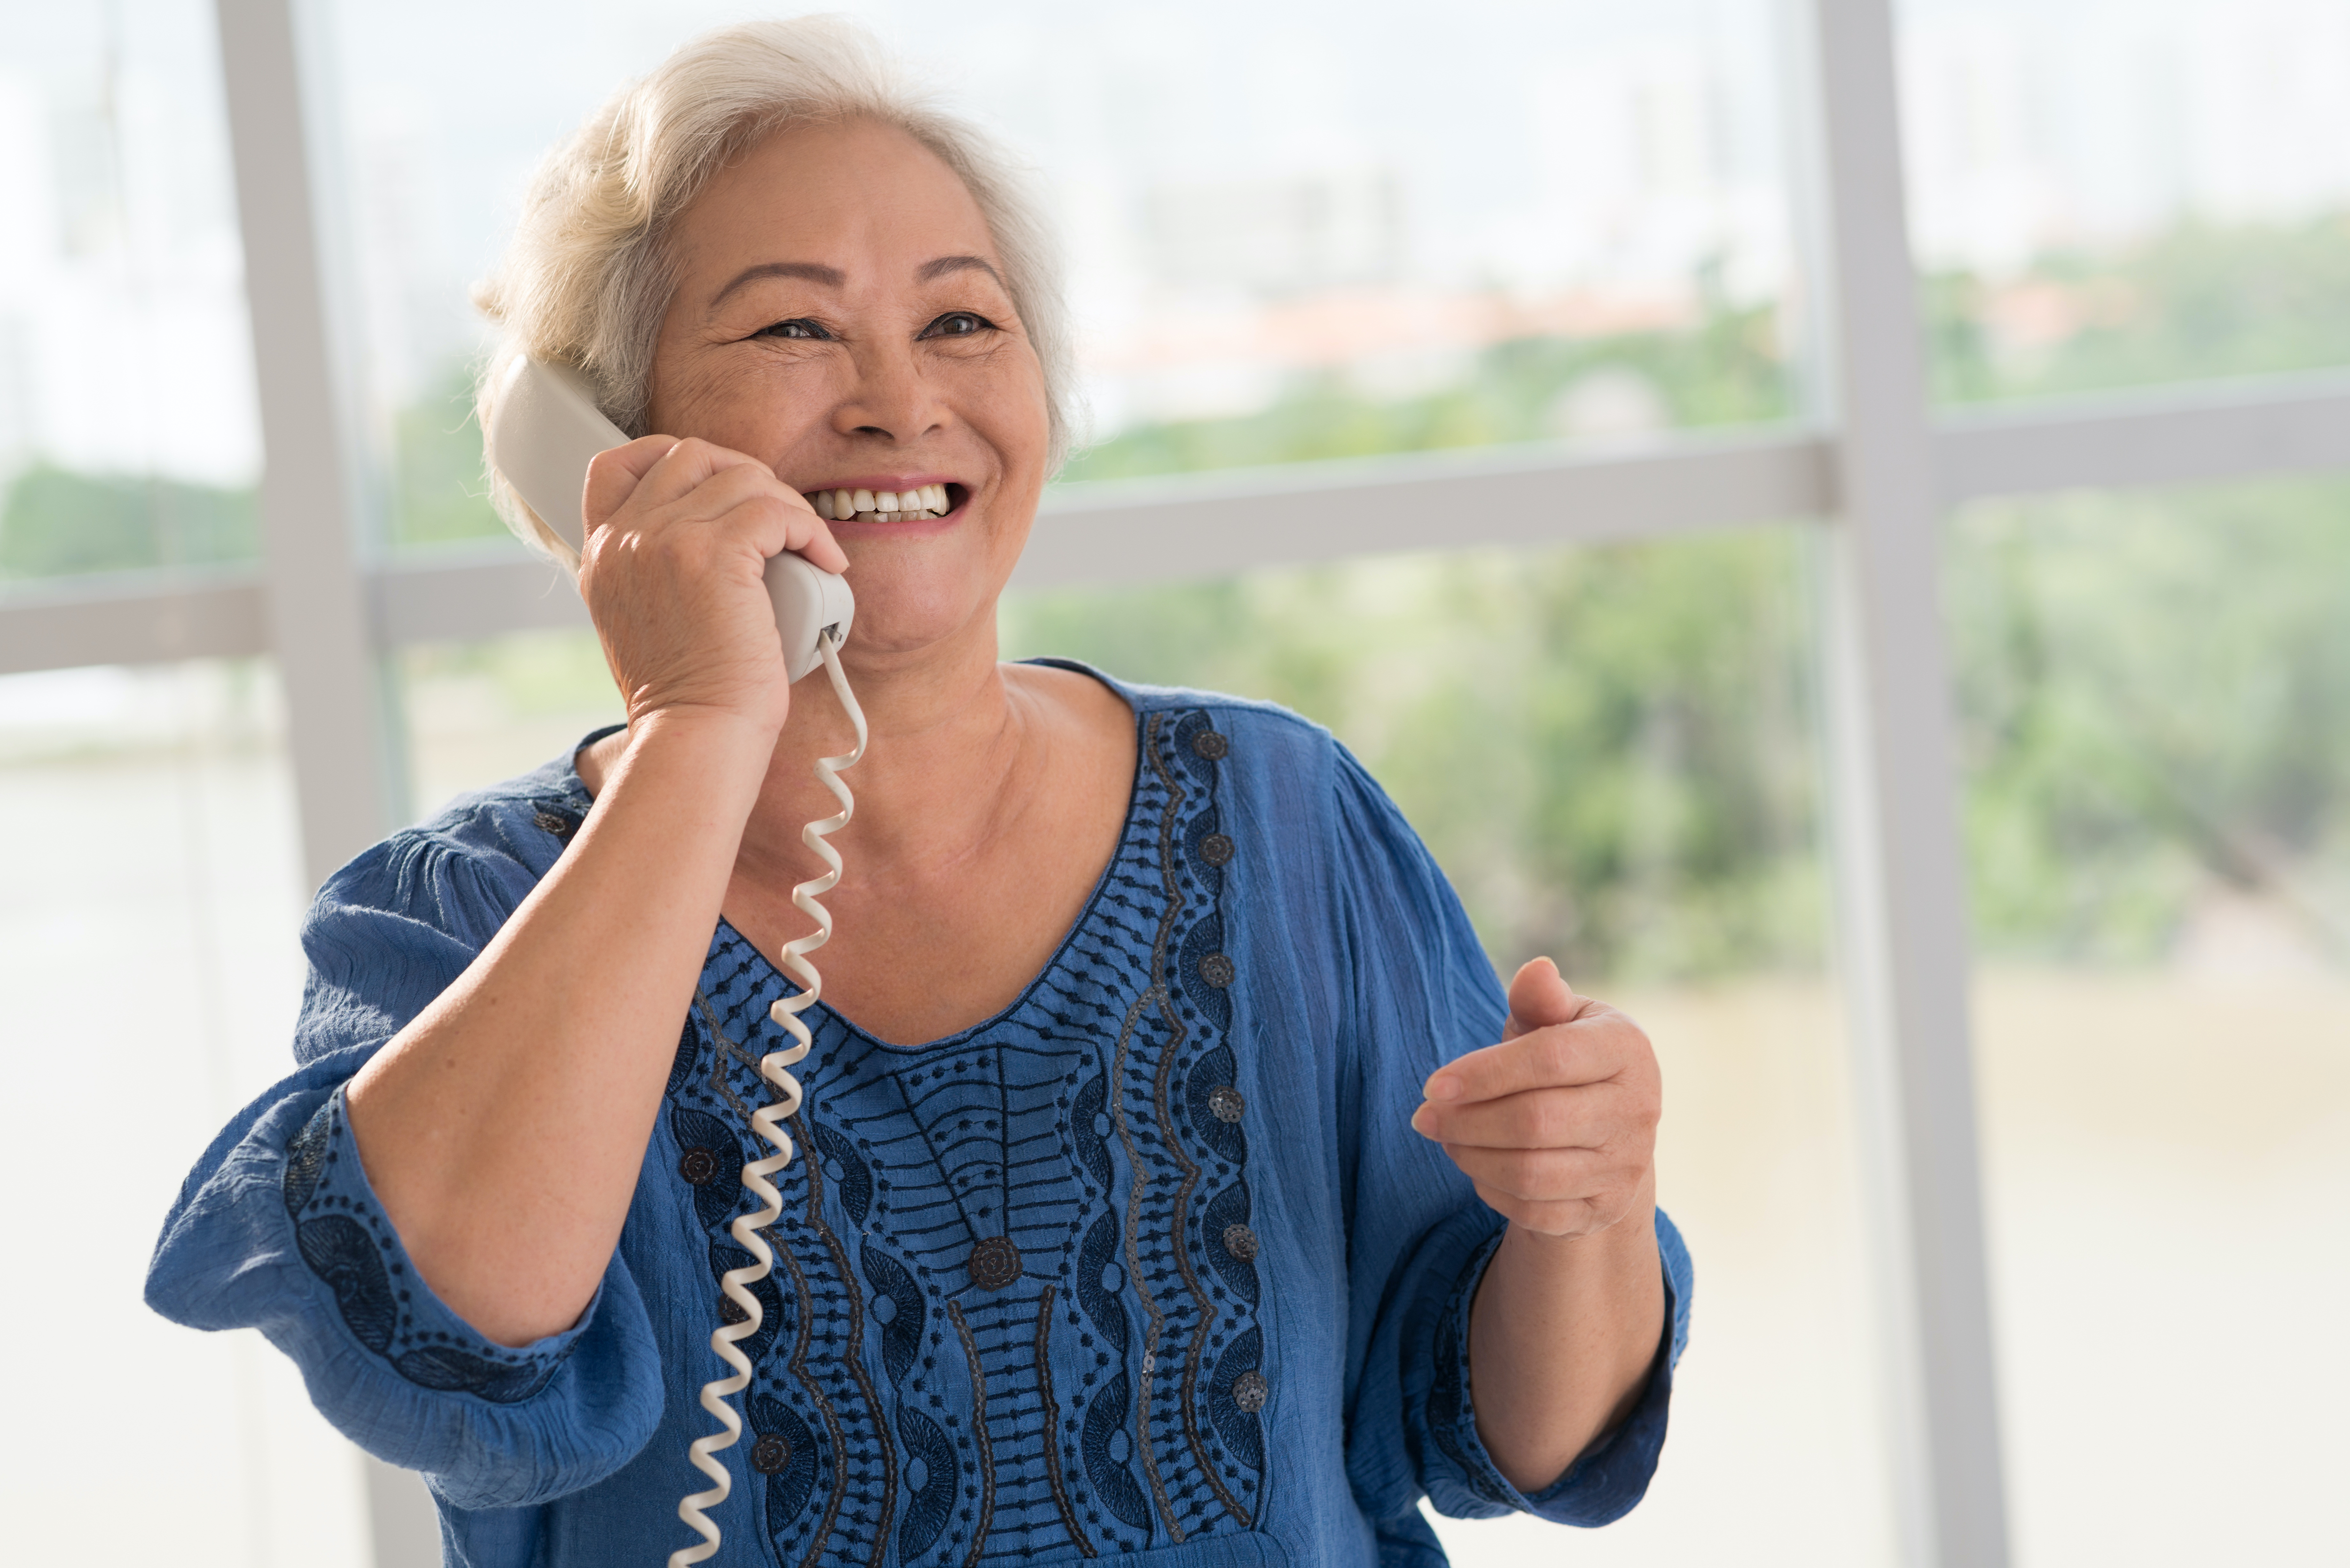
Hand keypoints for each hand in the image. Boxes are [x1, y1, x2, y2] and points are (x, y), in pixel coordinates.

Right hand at [576, 436, 849, 735]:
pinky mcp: (713, 554)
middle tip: (781, 519)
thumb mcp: (645, 618)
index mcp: (603, 552)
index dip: (674, 456)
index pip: (618, 462)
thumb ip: (658, 568)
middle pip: (690, 453)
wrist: (694, 734)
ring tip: (810, 548)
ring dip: (788, 506)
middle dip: (747, 475)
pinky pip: (777, 510)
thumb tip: (719, 533)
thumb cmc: (687, 695)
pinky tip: (827, 563)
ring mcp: (664, 539)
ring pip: (742, 477)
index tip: (721, 487)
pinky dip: (813, 531)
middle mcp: (624, 537)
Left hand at [1410, 958, 1660, 1237]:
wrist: (1605, 1134)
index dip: (1484, 1073)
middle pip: (1536, 1121)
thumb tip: (1536, 970)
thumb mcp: (1555, 1021)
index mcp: (1627, 1048)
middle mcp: (1638, 1108)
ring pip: (1531, 1172)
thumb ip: (1540, 1000)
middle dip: (1466, 1120)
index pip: (1551, 1059)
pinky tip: (1475, 1165)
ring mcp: (1627, 1165)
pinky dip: (1493, 1190)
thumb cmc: (1565, 1062)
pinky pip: (1536, 1210)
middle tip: (1424, 1116)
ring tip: (1444, 1137)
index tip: (1433, 1085)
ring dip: (1472, 1156)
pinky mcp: (1606, 1208)